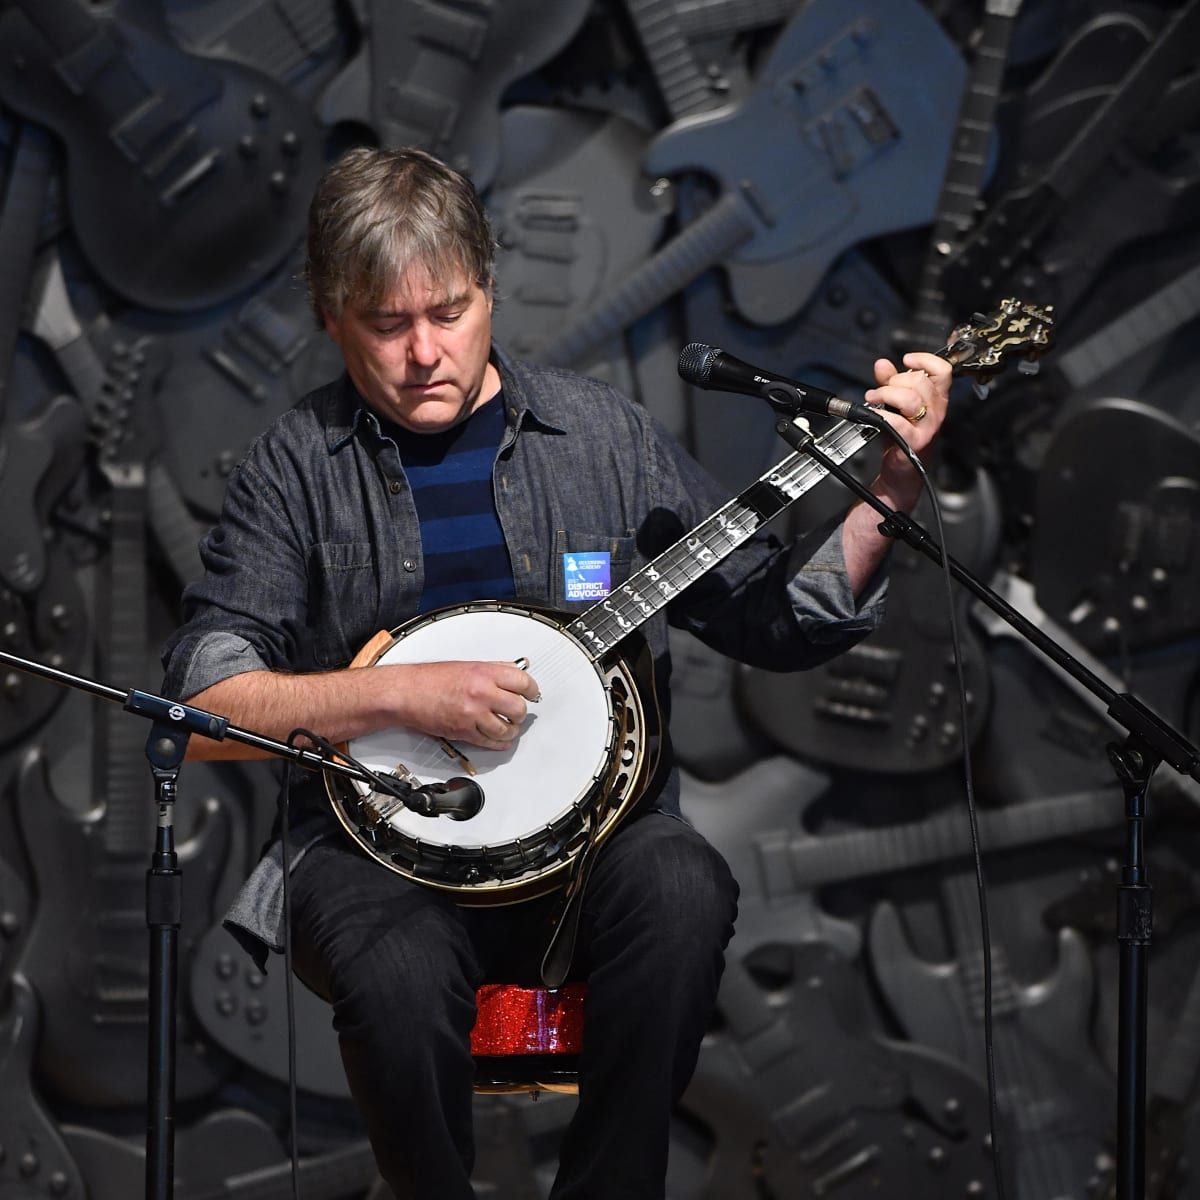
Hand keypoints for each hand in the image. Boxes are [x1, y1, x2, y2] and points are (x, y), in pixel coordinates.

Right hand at [383, 659, 540, 749]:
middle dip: (520, 712)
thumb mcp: (468, 665)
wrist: (407, 693)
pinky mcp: (464, 732)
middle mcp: (481, 693)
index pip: (523, 682)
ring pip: (507, 729)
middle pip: (518, 708)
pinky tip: (500, 739)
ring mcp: (473, 714)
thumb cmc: (431, 679)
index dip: (532, 690)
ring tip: (509, 726)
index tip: (533, 694)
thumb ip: (494, 669)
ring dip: (511, 730)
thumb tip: (515, 672)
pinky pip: (490, 742)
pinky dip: (499, 743)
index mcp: (484, 673)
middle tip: (518, 711)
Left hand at [862, 351, 952, 510]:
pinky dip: (882, 414)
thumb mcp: (895, 404)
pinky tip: (874, 414)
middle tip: (881, 390)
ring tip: (872, 398)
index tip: (907, 359)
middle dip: (895, 380)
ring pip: (911, 398)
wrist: (901, 470)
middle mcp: (936, 411)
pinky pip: (899, 421)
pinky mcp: (915, 441)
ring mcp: (928, 426)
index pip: (942, 370)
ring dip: (886, 394)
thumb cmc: (901, 437)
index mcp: (936, 398)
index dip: (925, 360)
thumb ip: (890, 382)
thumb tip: (882, 364)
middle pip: (920, 381)